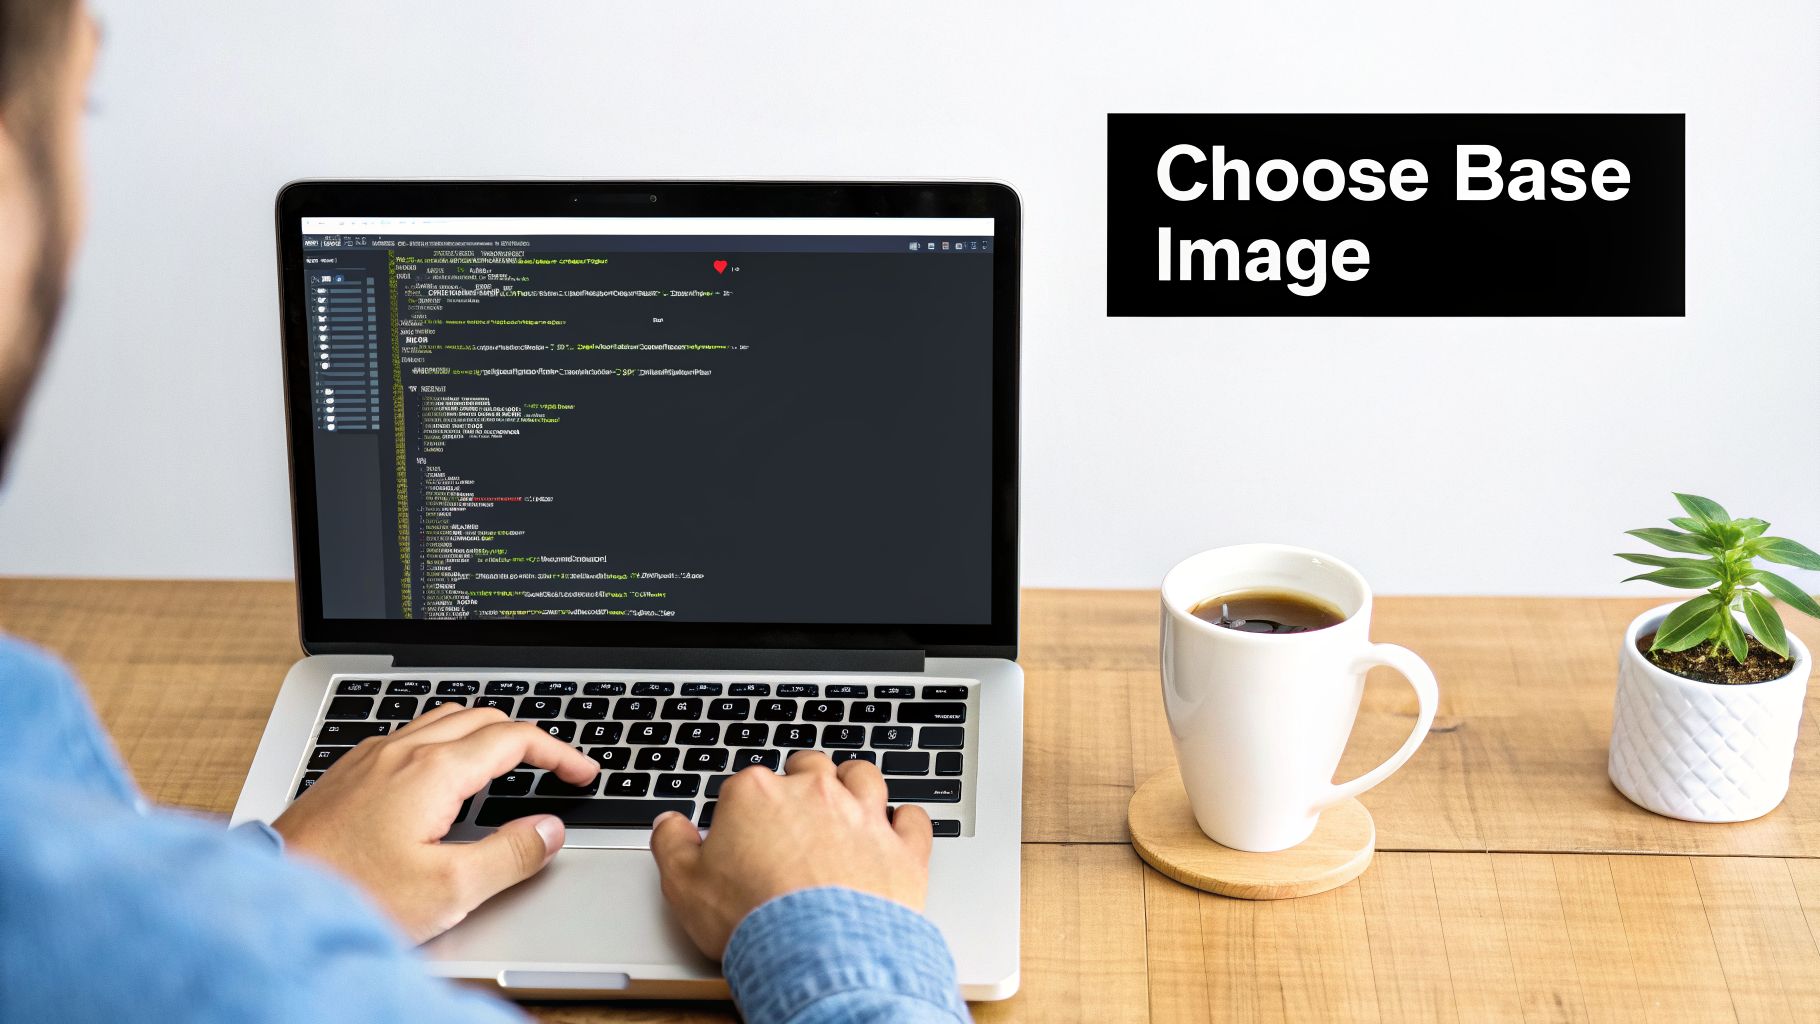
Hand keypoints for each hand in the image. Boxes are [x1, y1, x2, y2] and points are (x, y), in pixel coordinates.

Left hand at [273, 703, 598, 942]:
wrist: (269, 900)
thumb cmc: (350, 895)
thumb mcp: (448, 890)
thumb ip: (510, 855)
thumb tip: (549, 831)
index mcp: (433, 771)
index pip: (515, 739)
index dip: (559, 752)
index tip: (582, 772)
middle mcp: (401, 752)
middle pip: (482, 718)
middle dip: (527, 738)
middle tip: (554, 768)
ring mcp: (369, 758)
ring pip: (443, 720)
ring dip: (485, 733)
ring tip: (507, 763)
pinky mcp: (346, 773)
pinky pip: (409, 736)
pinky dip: (445, 741)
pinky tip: (441, 776)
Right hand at [649, 750, 932, 959]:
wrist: (819, 952)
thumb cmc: (753, 919)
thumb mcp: (685, 886)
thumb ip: (672, 846)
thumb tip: (667, 825)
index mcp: (757, 794)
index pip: (747, 783)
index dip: (743, 807)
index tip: (742, 830)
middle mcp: (814, 792)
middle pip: (808, 767)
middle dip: (801, 782)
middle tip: (794, 811)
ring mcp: (862, 815)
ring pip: (864, 777)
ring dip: (855, 784)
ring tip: (847, 800)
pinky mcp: (901, 846)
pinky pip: (912, 818)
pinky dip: (905, 821)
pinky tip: (897, 829)